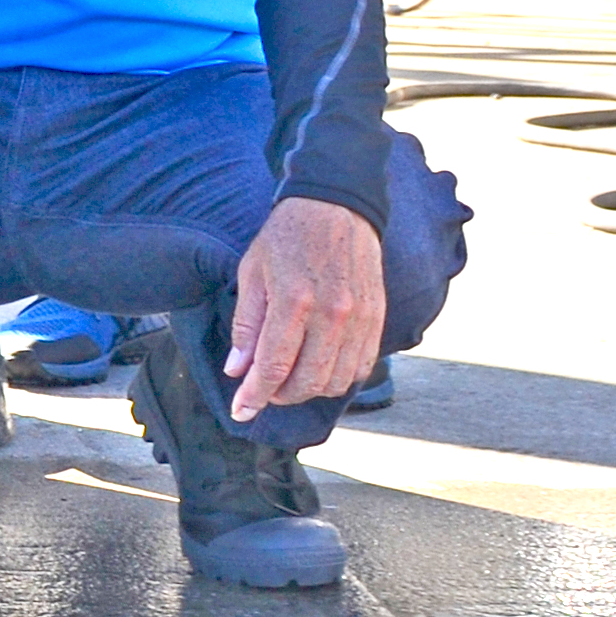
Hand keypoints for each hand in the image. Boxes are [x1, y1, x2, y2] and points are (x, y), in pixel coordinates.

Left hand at [228, 196, 387, 415]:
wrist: (336, 205)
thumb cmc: (286, 237)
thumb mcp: (252, 273)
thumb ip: (246, 325)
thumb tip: (237, 371)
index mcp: (295, 301)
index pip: (273, 368)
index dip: (254, 396)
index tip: (241, 411)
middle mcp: (333, 314)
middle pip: (308, 382)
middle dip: (280, 396)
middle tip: (263, 389)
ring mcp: (361, 318)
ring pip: (337, 381)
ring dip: (310, 390)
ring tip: (290, 378)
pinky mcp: (378, 318)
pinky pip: (362, 367)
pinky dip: (339, 378)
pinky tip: (320, 368)